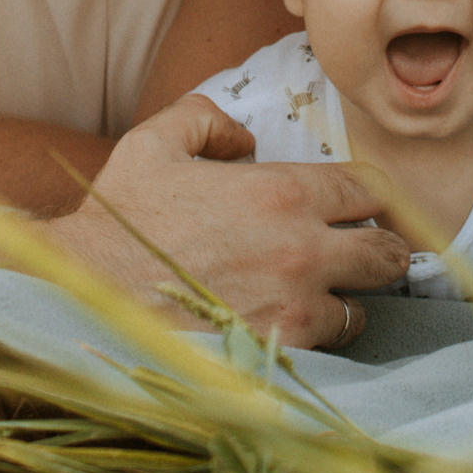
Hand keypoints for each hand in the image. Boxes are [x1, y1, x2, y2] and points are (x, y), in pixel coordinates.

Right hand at [47, 95, 407, 347]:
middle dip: (382, 249)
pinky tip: (296, 323)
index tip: (362, 206)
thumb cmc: (118, 221)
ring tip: (324, 293)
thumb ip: (205, 120)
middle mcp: (302, 249)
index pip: (371, 190)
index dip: (371, 197)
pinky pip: (329, 346)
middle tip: (363, 252)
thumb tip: (242, 138)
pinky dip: (322, 335)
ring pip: (364, 306)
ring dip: (349, 297)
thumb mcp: (154, 143)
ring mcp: (294, 307)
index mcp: (281, 192)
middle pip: (388, 253)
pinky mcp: (278, 352)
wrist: (85, 297)